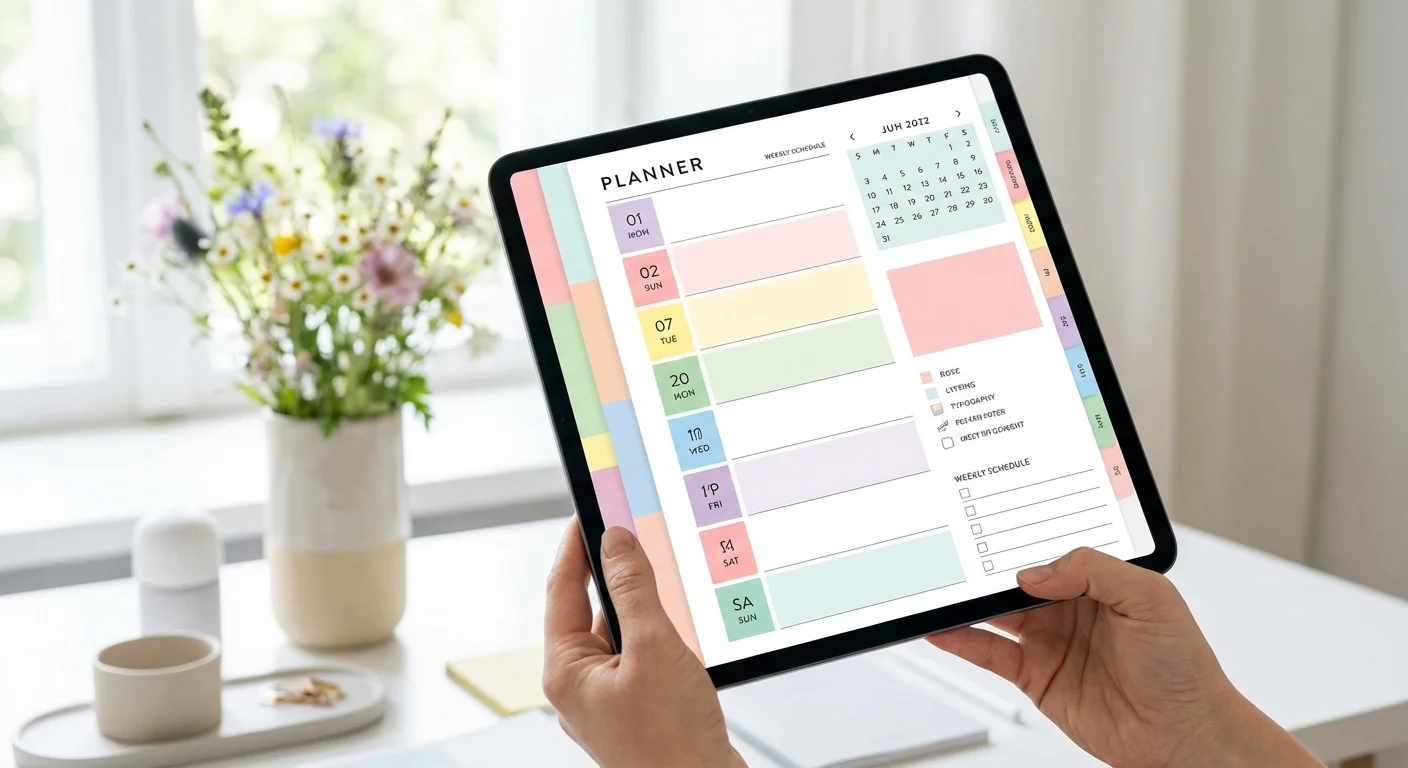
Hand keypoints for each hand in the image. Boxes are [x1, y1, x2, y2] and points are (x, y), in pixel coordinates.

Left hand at [543, 522, 744, 767]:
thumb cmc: (672, 744)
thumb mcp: (654, 649)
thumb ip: (633, 591)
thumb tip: (615, 543)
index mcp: (567, 672)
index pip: (562, 591)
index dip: (575, 547)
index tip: (587, 513)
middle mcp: (582, 687)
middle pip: (590, 611)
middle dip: (615, 575)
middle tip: (636, 534)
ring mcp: (610, 701)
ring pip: (621, 635)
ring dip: (643, 608)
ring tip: (668, 578)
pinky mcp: (640, 710)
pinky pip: (642, 657)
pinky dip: (660, 636)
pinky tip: (683, 624)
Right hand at [928, 547, 1320, 767]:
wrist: (1184, 736)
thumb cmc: (1183, 667)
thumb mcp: (1150, 598)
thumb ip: (1093, 570)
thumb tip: (1036, 572)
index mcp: (1098, 579)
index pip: (1049, 550)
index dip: (1020, 539)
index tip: (989, 531)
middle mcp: (1070, 607)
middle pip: (1015, 579)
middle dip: (984, 568)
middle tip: (955, 557)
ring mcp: (1050, 642)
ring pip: (995, 613)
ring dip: (965, 603)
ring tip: (938, 590)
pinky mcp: (1036, 677)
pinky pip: (990, 653)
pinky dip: (961, 641)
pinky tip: (943, 629)